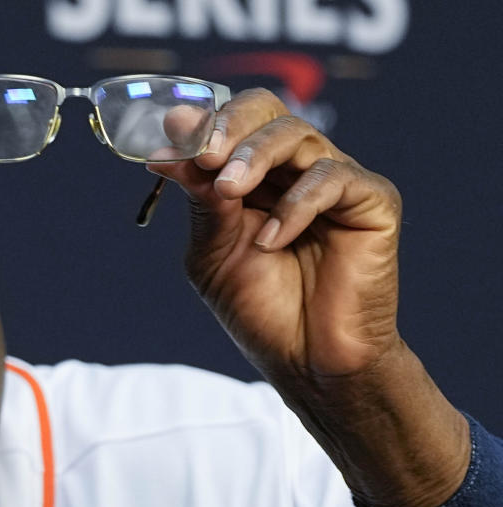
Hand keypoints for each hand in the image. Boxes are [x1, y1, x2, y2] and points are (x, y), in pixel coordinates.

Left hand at [151, 88, 400, 379]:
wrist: (307, 362)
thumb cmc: (262, 309)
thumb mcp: (213, 253)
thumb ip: (200, 201)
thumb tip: (167, 151)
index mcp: (255, 176)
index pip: (231, 123)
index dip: (202, 123)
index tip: (169, 132)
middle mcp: (295, 169)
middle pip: (267, 111)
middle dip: (229, 127)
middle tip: (203, 154)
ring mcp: (336, 182)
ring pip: (298, 135)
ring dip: (254, 157)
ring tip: (228, 190)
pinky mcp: (372, 202)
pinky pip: (334, 179)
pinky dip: (295, 206)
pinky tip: (272, 241)